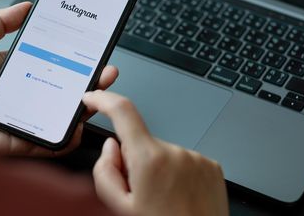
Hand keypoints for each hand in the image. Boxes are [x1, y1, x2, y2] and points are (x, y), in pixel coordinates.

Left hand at [0, 2, 118, 156]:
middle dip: (89, 83)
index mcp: (16, 71)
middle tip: (106, 73)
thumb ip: (0, 22)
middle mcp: (22, 94)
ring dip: (81, 109)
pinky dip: (62, 139)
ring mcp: (21, 117)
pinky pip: (44, 142)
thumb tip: (26, 5)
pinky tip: (75, 127)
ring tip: (97, 98)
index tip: (94, 49)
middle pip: (63, 91)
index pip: (54, 65)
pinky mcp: (14, 140)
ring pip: (59, 116)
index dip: (76, 59)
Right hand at [83, 91, 228, 215]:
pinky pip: (183, 162)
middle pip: (142, 142)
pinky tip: (179, 198)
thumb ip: (105, 172)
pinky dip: (176, 175)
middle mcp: (176, 152)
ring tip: (164, 201)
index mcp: (150, 160)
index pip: (122, 111)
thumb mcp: (118, 209)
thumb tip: (112, 147)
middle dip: (134, 160)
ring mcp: (197, 158)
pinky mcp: (211, 166)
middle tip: (139, 193)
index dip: (103, 99)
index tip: (93, 98)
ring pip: (163, 154)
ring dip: (157, 170)